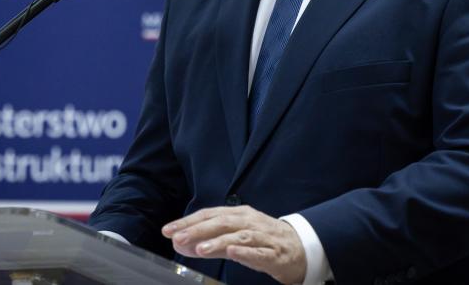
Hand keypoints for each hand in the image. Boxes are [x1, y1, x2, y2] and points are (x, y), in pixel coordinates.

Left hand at [162, 205, 306, 283]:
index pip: (209, 214)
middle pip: (221, 222)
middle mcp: (249, 222)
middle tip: (177, 237)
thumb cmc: (264, 239)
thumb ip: (210, 240)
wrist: (300, 247)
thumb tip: (182, 243)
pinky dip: (244, 251)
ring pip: (238, 236)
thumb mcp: (236, 236)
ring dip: (217, 241)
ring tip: (200, 248)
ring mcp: (263, 237)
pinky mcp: (274, 253)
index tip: (168, 230)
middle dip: (197, 229)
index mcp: (239, 214)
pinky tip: (232, 252)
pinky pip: (258, 252)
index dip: (188, 221)